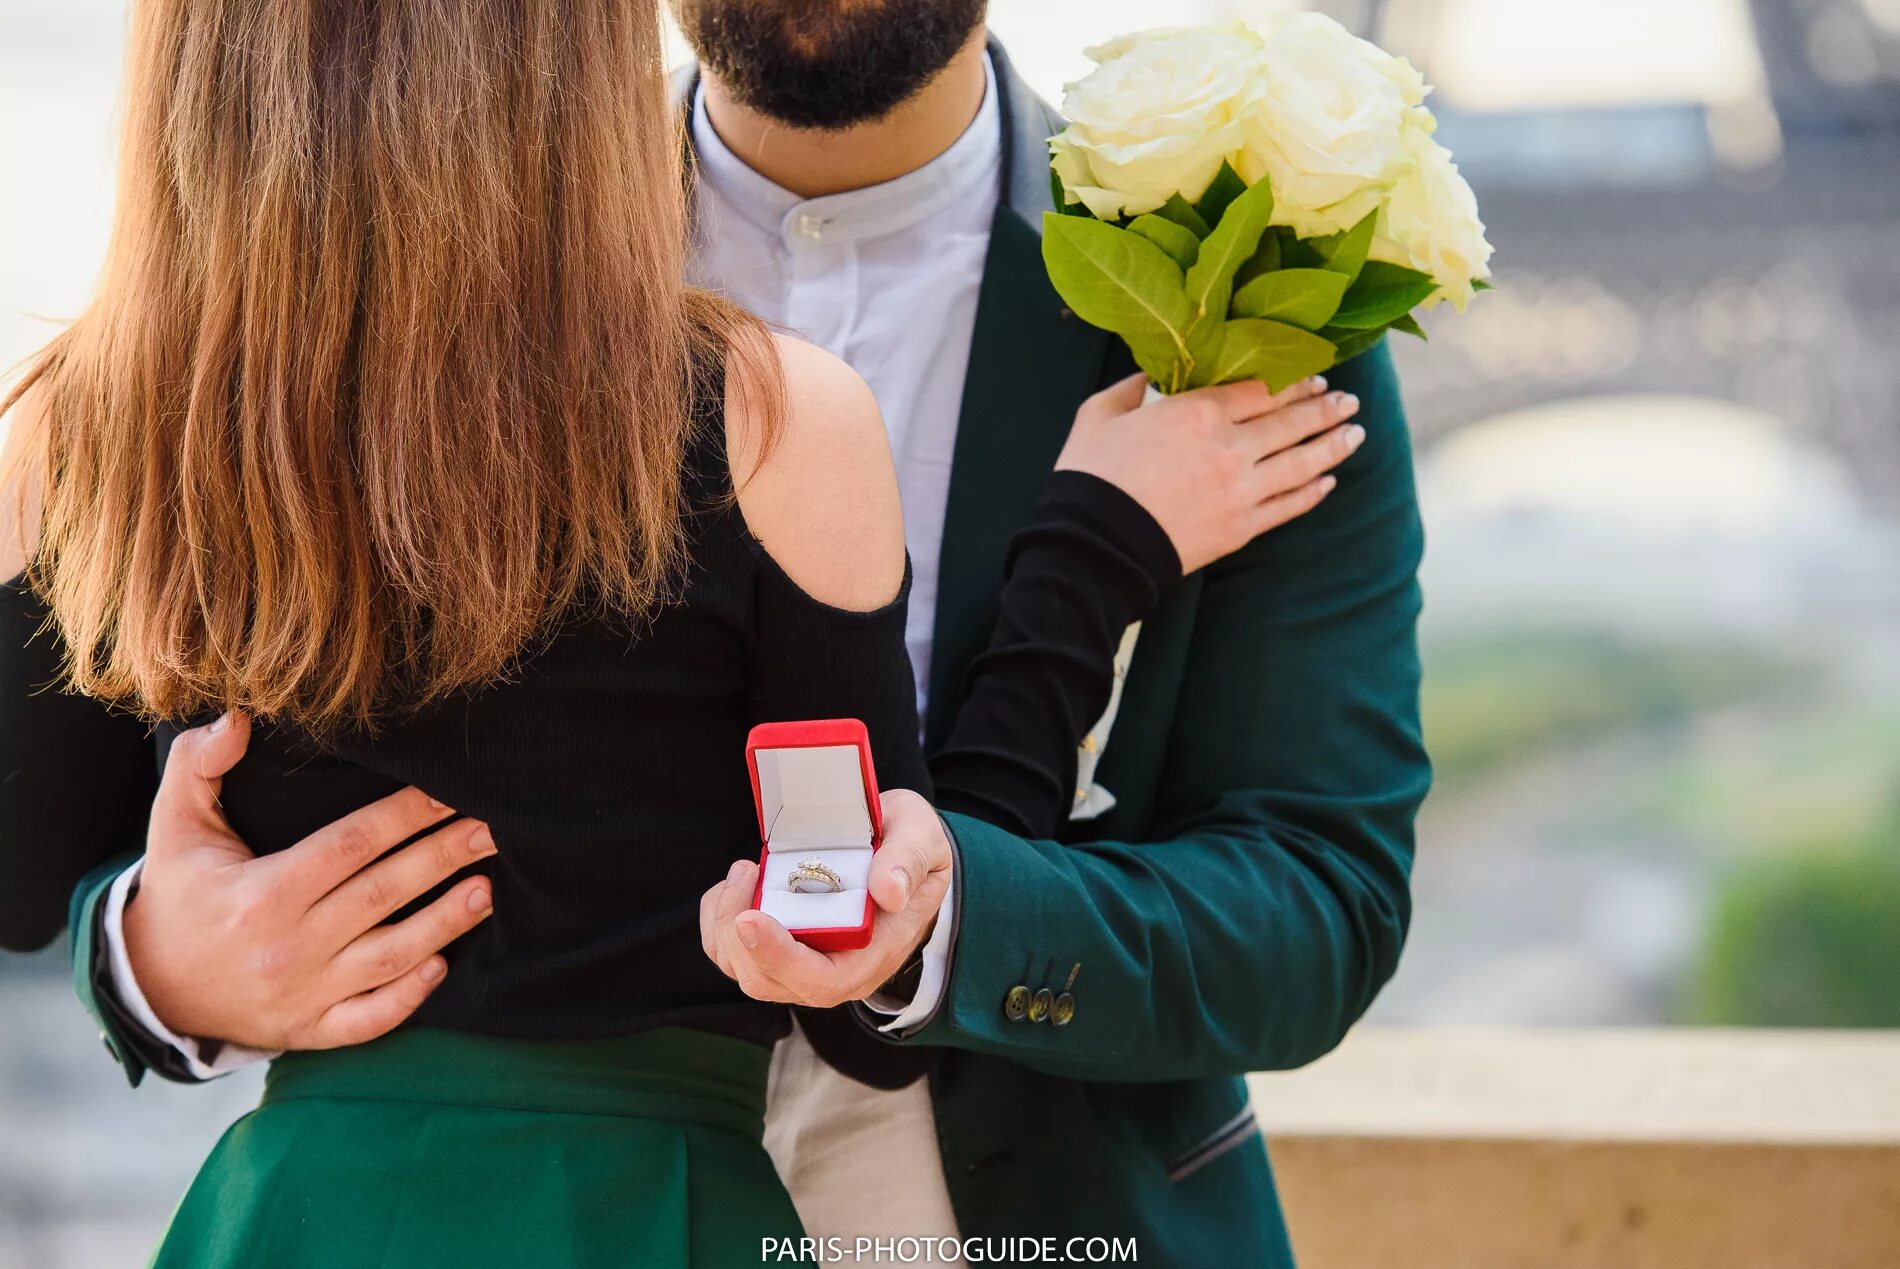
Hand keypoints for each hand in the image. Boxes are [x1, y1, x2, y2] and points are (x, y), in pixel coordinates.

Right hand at [123, 713, 497, 1050]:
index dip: (404, 816)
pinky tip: (444, 966)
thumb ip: (199, 764)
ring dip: (443, 924)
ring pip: (388, 958)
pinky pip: (368, 1020)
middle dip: (442, 858)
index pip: (350, 845)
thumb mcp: (175, 826)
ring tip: (487, 889)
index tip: (447, 791)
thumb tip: (237, 719)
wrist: (149, 986)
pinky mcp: (310, 1030)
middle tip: (492, 830)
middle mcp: (289, 946)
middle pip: (382, 894)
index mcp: (263, 892)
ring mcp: (303, 993)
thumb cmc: (179, 894)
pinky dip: (407, 997)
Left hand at [699, 788, 950, 1007]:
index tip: (750, 918)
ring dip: (723, 922)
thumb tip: (888, 890)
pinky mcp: (776, 950)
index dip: (779, 956)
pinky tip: (737, 884)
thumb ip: (908, 860)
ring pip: (741, 968)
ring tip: (744, 871)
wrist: (899, 856)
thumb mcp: (922, 839)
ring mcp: (801, 965)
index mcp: (873, 954)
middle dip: (737, 932)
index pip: (820, 979)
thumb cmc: (908, 849)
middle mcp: (834, 971)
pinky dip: (717, 919)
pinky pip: (729, 952)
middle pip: (767, 980)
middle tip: (745, 871)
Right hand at [1055, 372, 1364, 572]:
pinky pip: (1289, 506)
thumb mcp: (1099, 415)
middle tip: (1348, 399)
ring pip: (1301, 462)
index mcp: (1197, 412)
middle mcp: (1230, 447)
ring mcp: (1241, 490)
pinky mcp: (1242, 528)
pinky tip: (1328, 481)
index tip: (1314, 376)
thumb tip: (1146, 377)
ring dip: (1333, 445)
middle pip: (1291, 422)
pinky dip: (1313, 492)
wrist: (1094, 545)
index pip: (1261, 389)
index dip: (1293, 380)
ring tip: (1356, 433)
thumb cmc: (1090, 476)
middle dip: (1325, 407)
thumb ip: (1129, 389)